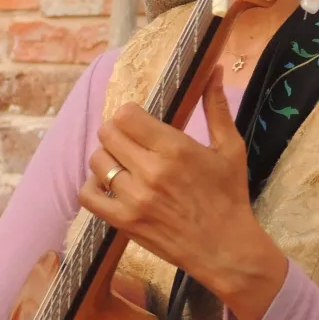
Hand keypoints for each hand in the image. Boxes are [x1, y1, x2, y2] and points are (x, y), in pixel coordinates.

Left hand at [79, 66, 287, 319]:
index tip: (140, 122)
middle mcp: (151, 171)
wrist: (227, 250)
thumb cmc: (230, 196)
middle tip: (131, 143)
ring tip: (124, 164)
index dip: (130, 115)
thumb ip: (216, 106)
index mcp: (175, 148)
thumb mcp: (230, 148)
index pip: (126, 115)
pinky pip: (87, 195)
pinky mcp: (124, 222)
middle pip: (107, 133)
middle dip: (117, 133)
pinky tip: (107, 184)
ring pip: (97, 161)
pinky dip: (91, 186)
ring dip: (107, 158)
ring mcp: (134, 198)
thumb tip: (215, 69)